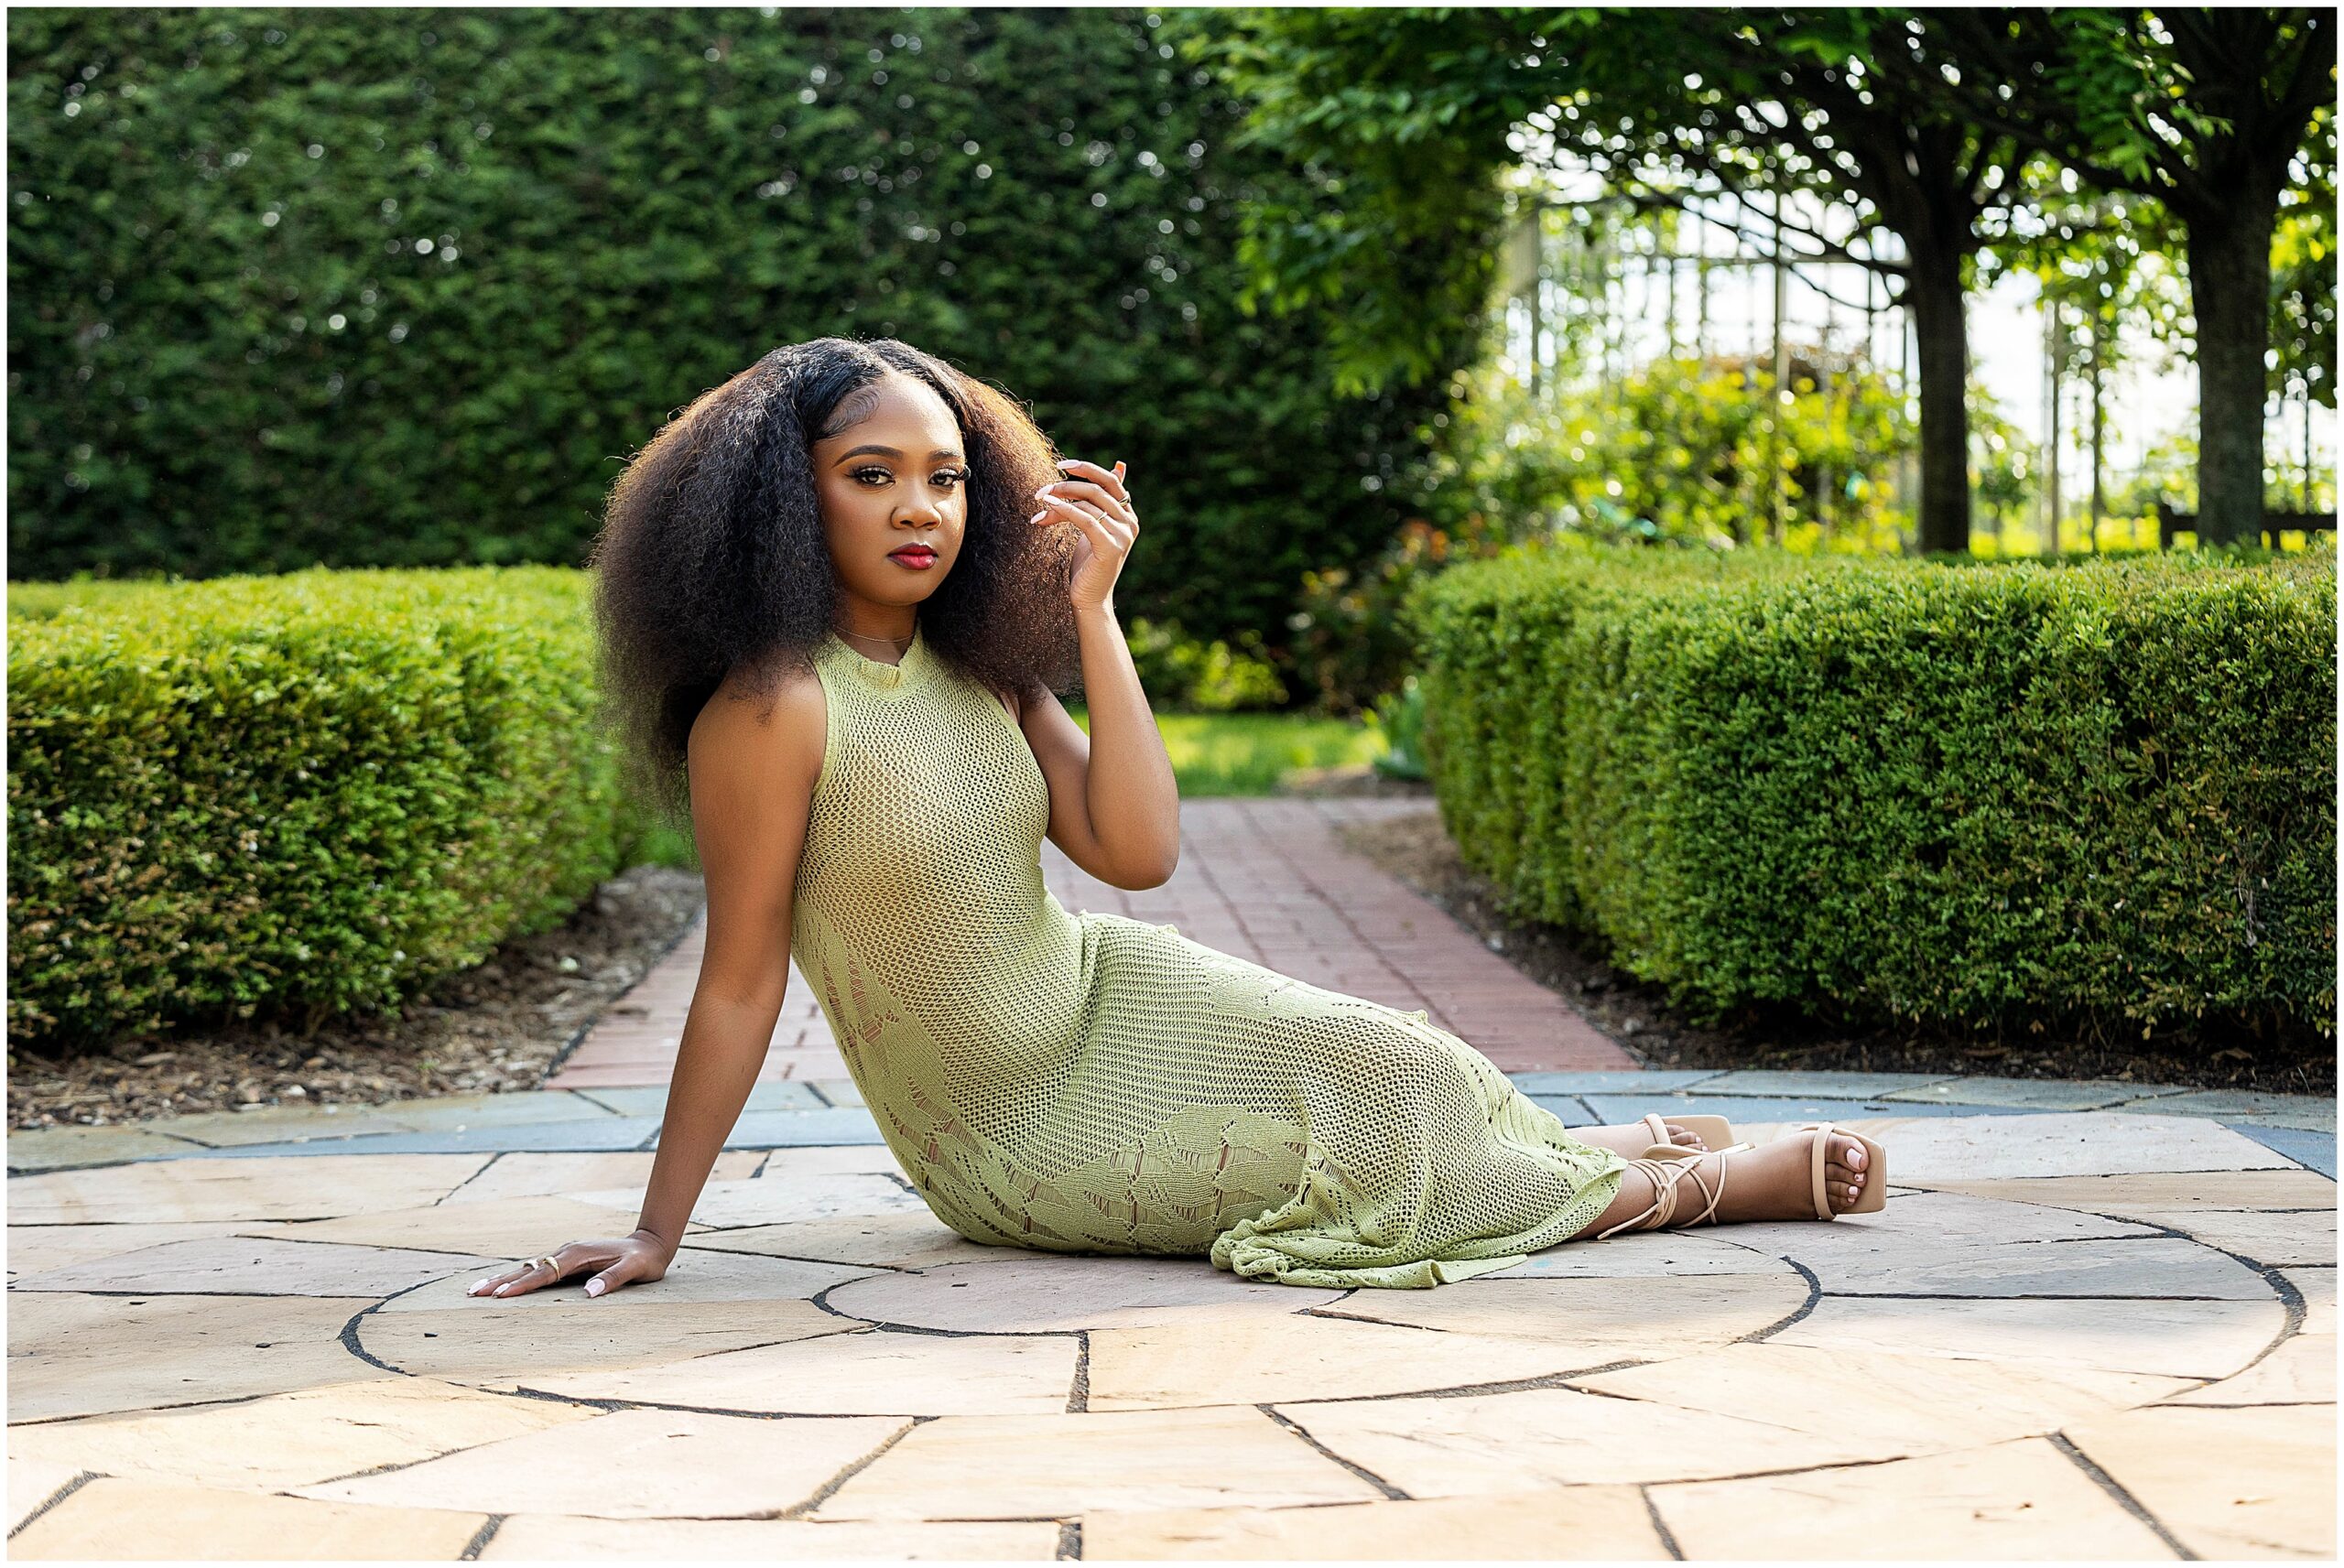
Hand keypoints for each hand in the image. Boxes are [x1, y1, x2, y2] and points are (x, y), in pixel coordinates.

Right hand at [462, 1229, 675, 1300]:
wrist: (650, 1244)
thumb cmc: (643, 1260)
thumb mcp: (635, 1270)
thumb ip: (614, 1279)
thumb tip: (590, 1292)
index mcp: (579, 1254)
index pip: (545, 1273)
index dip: (523, 1285)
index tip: (501, 1295)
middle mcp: (568, 1251)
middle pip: (528, 1268)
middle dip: (500, 1281)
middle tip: (473, 1293)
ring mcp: (566, 1254)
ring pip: (528, 1268)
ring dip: (503, 1278)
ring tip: (477, 1290)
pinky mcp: (567, 1260)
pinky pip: (537, 1270)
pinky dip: (517, 1277)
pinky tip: (503, 1285)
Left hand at [1031, 458, 1136, 614]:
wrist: (1089, 599)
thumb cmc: (1087, 564)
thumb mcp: (1094, 526)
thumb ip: (1100, 501)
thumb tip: (1119, 465)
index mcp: (1127, 515)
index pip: (1109, 480)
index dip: (1086, 468)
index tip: (1060, 465)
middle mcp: (1130, 522)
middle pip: (1097, 488)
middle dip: (1066, 485)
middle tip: (1041, 490)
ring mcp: (1123, 535)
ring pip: (1089, 502)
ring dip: (1059, 500)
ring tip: (1039, 503)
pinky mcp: (1111, 546)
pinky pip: (1085, 519)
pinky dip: (1064, 510)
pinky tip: (1047, 506)